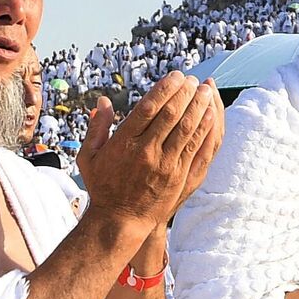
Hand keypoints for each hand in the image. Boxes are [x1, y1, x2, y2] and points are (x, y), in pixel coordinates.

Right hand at [76, 72, 221, 229]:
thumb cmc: (103, 187)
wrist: (120, 221)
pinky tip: (210, 114)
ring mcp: (165, 165)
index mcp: (123, 143)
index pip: (148, 107)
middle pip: (171, 114)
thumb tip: (102, 101)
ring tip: (205, 90)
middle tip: (192, 79)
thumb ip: (96, 128)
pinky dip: (204, 128)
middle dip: (184, 92)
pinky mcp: (179, 176)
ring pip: (187, 128)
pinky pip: (195, 147)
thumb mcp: (89, 157)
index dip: (165, 88)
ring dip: (198, 106)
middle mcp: (146, 151)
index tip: (175, 76)